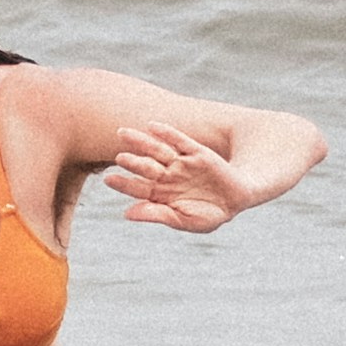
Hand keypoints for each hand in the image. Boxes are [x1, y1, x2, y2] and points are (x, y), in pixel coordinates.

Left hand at [101, 125, 245, 232]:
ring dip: (140, 142)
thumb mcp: (185, 220)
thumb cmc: (209, 214)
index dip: (124, 184)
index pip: (138, 188)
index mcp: (161, 194)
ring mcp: (181, 163)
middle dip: (132, 162)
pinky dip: (167, 132)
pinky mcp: (198, 153)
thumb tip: (126, 214)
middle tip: (118, 157)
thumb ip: (158, 215)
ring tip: (122, 132)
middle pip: (145, 166)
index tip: (108, 179)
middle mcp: (168, 176)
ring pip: (157, 150)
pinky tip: (152, 126)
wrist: (238, 201)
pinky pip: (180, 140)